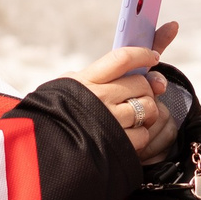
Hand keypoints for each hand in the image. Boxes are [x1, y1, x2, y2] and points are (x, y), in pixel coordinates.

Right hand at [74, 22, 181, 161]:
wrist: (47, 146)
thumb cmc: (64, 110)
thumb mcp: (74, 83)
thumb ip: (105, 72)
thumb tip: (150, 62)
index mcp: (87, 79)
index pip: (122, 58)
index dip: (143, 54)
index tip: (153, 56)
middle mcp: (99, 98)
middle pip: (141, 83)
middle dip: (146, 89)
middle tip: (140, 95)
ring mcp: (109, 121)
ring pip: (148, 108)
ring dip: (147, 112)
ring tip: (134, 116)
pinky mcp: (117, 143)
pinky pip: (144, 134)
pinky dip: (141, 134)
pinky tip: (128, 133)